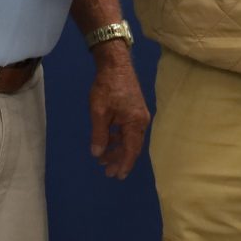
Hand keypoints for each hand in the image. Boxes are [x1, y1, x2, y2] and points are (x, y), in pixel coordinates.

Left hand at [86, 48, 150, 178]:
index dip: (124, 164)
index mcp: (135, 123)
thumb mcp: (99, 112)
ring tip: (104, 158)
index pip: (131, 150)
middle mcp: (141, 121)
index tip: (117, 176)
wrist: (115, 64)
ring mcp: (140, 115)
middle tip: (107, 172)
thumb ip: (99, 135)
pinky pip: (129, 130)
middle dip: (120, 160)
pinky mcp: (135, 110)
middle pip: (132, 146)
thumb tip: (98, 154)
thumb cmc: (107, 87)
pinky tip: (108, 140)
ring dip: (118, 149)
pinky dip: (119, 138)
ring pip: (130, 139)